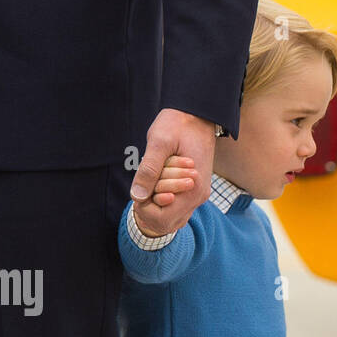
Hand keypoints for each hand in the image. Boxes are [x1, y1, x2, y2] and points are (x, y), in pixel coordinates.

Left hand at [129, 109, 215, 236]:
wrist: (199, 114)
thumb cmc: (177, 124)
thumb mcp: (158, 142)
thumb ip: (149, 170)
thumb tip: (137, 196)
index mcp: (192, 190)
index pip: (162, 219)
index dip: (144, 207)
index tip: (141, 185)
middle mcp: (198, 197)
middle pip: (166, 222)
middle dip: (149, 205)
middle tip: (145, 181)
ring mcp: (198, 195)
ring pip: (171, 217)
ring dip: (156, 203)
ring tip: (153, 179)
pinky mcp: (195, 190)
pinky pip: (176, 208)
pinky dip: (163, 199)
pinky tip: (158, 181)